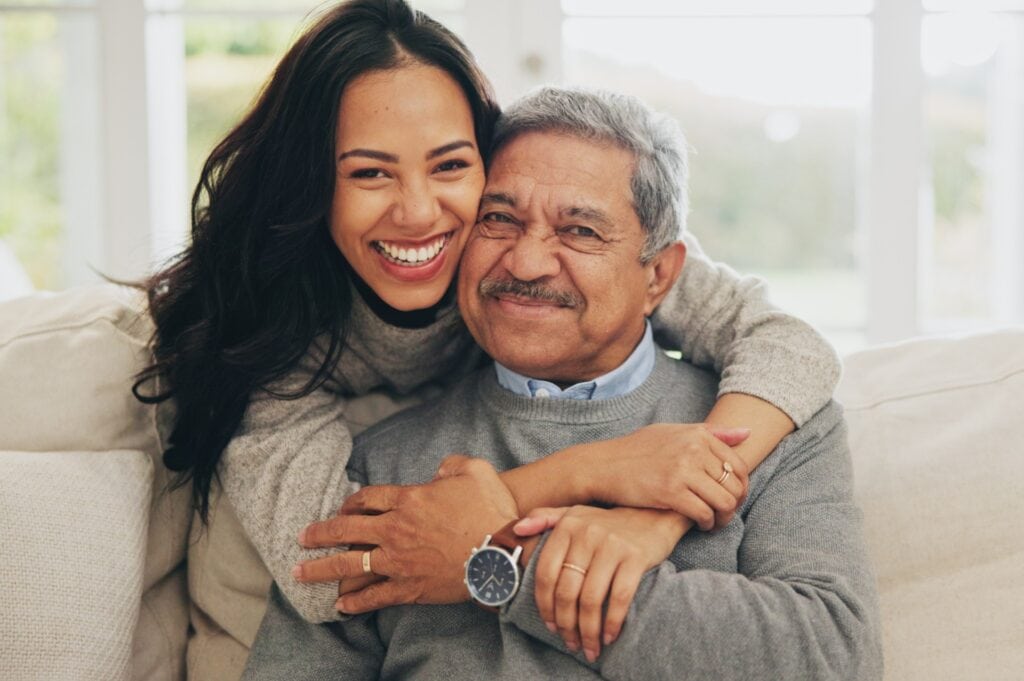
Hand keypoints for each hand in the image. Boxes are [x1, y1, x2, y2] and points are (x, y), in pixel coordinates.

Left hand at [294, 455, 518, 612]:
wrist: (503, 552)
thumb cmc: (491, 509)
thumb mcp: (474, 470)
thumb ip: (452, 465)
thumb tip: (440, 471)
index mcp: (409, 499)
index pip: (368, 498)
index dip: (351, 502)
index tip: (341, 508)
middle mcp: (396, 529)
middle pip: (347, 529)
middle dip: (320, 533)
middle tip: (301, 538)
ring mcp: (400, 561)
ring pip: (350, 565)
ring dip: (322, 569)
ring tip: (300, 572)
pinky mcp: (410, 588)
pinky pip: (375, 596)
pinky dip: (356, 602)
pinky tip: (340, 606)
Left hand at [514, 505, 685, 662]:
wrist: (653, 514)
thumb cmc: (608, 522)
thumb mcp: (575, 513)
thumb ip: (544, 518)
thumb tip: (517, 530)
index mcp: (567, 526)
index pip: (546, 573)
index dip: (545, 605)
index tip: (549, 626)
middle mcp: (586, 534)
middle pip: (567, 591)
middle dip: (566, 624)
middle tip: (570, 642)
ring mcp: (611, 545)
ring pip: (591, 599)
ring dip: (588, 630)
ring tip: (589, 647)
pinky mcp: (635, 557)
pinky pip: (620, 597)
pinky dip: (612, 622)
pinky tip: (608, 636)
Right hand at [579, 423, 750, 530]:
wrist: (603, 465)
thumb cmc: (638, 450)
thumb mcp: (673, 432)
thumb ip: (711, 432)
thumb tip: (747, 433)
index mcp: (697, 434)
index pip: (738, 464)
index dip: (741, 486)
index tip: (732, 497)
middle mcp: (693, 449)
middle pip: (734, 485)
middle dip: (734, 504)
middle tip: (724, 514)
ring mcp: (682, 470)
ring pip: (724, 501)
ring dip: (723, 517)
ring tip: (714, 521)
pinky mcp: (671, 492)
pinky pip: (704, 513)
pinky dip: (707, 523)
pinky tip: (700, 524)